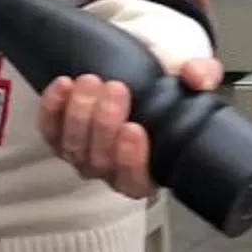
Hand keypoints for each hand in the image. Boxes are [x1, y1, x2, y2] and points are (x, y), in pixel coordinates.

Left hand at [43, 58, 225, 197]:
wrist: (139, 70)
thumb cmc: (165, 87)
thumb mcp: (190, 78)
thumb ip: (202, 74)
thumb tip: (197, 76)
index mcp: (150, 168)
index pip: (137, 181)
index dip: (133, 160)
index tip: (135, 128)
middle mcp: (113, 169)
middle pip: (100, 162)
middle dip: (104, 125)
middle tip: (116, 90)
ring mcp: (84, 154)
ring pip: (74, 148)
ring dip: (79, 114)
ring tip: (92, 82)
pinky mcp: (59, 136)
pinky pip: (49, 131)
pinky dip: (53, 109)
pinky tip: (64, 86)